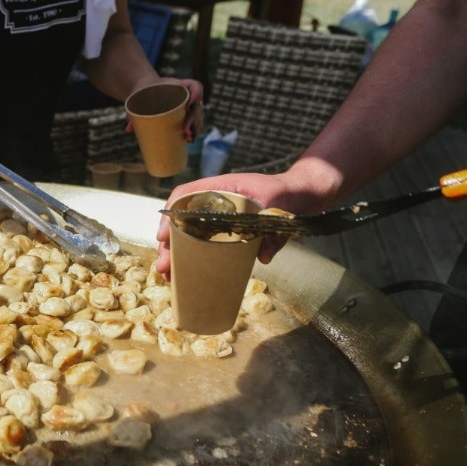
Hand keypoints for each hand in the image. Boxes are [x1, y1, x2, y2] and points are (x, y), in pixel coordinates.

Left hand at [125, 78, 204, 141]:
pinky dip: (193, 130)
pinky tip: (190, 139)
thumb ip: (132, 110)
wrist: (144, 88)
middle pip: (196, 105)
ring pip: (196, 115)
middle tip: (186, 130)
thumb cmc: (141, 92)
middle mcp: (185, 94)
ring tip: (188, 138)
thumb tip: (129, 129)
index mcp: (177, 84)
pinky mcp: (183, 114)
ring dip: (195, 127)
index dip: (197, 94)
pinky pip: (193, 121)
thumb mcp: (137, 96)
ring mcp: (185, 104)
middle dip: (193, 119)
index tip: (190, 105)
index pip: (194, 86)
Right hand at [154, 172, 306, 276]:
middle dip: (169, 244)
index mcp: (222, 188)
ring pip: (189, 234)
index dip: (170, 214)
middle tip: (163, 268)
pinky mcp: (227, 230)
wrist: (304, 194)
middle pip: (182, 220)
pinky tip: (187, 273)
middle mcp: (215, 201)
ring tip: (169, 275)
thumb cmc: (290, 193)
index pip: (185, 195)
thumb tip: (263, 256)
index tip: (163, 236)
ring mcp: (220, 217)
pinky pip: (204, 242)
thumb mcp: (280, 206)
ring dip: (176, 254)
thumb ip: (273, 228)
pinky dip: (193, 257)